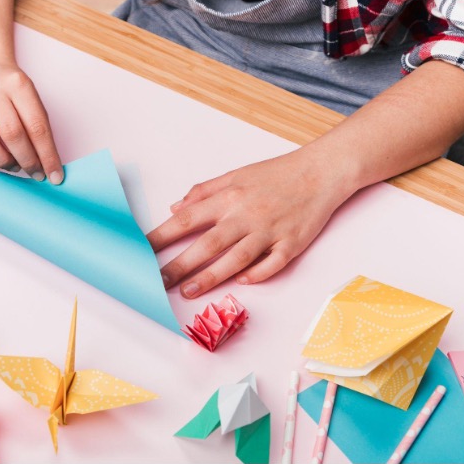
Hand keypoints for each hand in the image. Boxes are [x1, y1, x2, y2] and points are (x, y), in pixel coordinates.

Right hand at [0, 63, 63, 183]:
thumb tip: (45, 162)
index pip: (37, 126)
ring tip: (14, 165)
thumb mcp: (30, 96)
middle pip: (12, 134)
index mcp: (18, 85)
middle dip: (27, 161)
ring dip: (3, 161)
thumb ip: (37, 125)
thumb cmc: (11, 88)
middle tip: (35, 173)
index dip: (47, 155)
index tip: (54, 175)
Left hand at [147, 149, 354, 297]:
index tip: (142, 250)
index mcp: (229, 198)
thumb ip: (204, 192)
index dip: (162, 236)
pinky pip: (271, 264)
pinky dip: (256, 274)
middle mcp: (246, 215)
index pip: (187, 220)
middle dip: (179, 265)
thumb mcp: (236, 175)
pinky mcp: (292, 244)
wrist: (321, 172)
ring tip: (187, 291)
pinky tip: (240, 282)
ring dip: (210, 277)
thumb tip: (175, 208)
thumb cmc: (276, 174)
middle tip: (157, 281)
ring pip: (235, 259)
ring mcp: (270, 231)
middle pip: (207, 245)